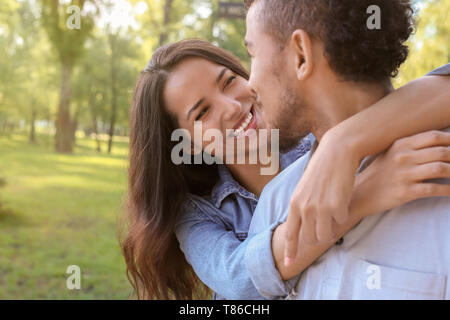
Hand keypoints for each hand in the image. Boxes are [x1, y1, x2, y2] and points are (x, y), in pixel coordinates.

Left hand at [284, 131, 360, 265]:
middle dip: (317, 238)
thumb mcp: (304, 188)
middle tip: (325, 228)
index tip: (289, 264)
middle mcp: (304, 208)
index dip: (290, 250)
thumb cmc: (321, 169)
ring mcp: (320, 208)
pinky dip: (343, 215)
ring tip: (334, 216)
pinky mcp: (336, 206)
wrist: (337, 152)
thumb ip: (301, 207)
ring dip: (331, 230)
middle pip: (310, 239)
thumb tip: (303, 226)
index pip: (290, 233)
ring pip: (325, 236)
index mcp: (294, 203)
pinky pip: (341, 222)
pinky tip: (342, 201)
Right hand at [351, 130, 449, 217]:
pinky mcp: (405, 192)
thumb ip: (413, 146)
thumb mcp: (391, 153)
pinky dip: (448, 190)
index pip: (434, 136)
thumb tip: (442, 143)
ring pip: (440, 168)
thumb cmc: (379, 173)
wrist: (360, 194)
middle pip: (441, 152)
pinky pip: (434, 189)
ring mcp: (404, 174)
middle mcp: (402, 157)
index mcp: (400, 144)